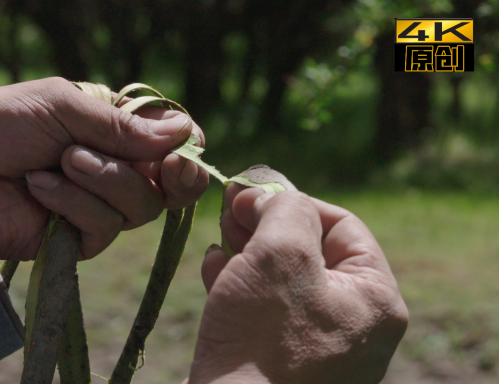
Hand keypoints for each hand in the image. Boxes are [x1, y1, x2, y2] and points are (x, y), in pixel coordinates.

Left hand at [0, 77, 207, 260]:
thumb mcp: (60, 106)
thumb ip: (119, 125)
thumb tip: (184, 133)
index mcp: (112, 132)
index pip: (168, 144)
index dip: (186, 146)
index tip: (189, 143)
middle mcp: (112, 170)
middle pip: (170, 184)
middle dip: (170, 173)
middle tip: (165, 165)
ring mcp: (96, 206)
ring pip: (140, 206)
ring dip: (103, 178)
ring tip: (60, 160)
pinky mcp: (77, 240)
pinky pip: (103, 227)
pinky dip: (73, 203)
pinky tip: (38, 186)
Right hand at [189, 186, 407, 383]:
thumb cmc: (263, 339)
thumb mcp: (280, 254)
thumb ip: (285, 209)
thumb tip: (272, 195)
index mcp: (374, 299)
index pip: (342, 226)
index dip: (295, 201)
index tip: (250, 192)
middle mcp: (352, 324)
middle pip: (310, 250)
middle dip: (266, 224)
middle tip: (230, 208)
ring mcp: (315, 346)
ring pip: (282, 277)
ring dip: (248, 248)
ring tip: (219, 237)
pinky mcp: (278, 360)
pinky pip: (263, 308)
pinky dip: (239, 281)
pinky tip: (212, 267)